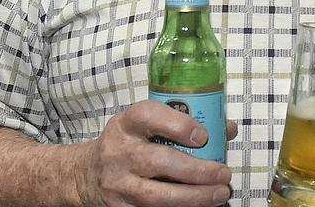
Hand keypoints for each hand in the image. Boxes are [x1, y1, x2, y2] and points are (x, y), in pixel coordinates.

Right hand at [77, 100, 234, 206]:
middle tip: (223, 174)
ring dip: (194, 197)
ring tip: (219, 194)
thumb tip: (226, 129)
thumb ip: (183, 124)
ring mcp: (117, 184)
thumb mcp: (146, 126)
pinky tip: (200, 206)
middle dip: (196, 170)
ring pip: (157, 196)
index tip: (204, 136)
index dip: (179, 125)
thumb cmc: (128, 145)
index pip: (149, 116)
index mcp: (126, 124)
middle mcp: (118, 153)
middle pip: (158, 161)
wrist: (87, 174)